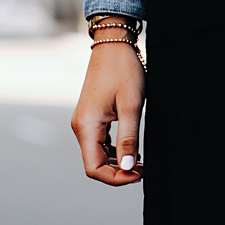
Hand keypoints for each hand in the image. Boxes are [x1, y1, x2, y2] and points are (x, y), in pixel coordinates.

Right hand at [71, 43, 144, 184]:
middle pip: (94, 165)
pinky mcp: (91, 118)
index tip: (139, 174)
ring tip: (141, 162)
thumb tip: (128, 167)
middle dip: (118, 172)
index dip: (116, 178)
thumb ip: (128, 139)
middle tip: (144, 170)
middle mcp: (80, 127)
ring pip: (97, 155)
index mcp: (86, 126)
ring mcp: (84, 123)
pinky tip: (133, 150)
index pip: (94, 168)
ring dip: (118, 163)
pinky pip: (99, 144)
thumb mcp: (131, 106)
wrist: (113, 46)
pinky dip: (115, 152)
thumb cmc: (123, 71)